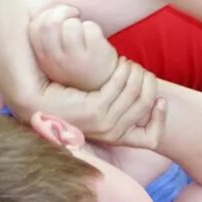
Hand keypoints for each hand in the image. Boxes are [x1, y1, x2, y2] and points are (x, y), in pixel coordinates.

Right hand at [29, 4, 118, 91]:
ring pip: (71, 24)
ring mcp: (75, 59)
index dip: (48, 15)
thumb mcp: (55, 57)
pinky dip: (95, 29)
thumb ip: (48, 38)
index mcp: (43, 59)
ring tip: (86, 33)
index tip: (61, 19)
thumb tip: (49, 10)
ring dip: (80, 23)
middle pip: (50, 22)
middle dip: (63, 12)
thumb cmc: (78, 66)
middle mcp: (56, 61)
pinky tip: (97, 41)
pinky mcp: (94, 56)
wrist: (103, 88)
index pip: (35, 26)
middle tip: (75, 16)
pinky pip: (90, 28)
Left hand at [38, 58, 162, 148]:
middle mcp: (111, 135)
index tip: (161, 100)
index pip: (151, 139)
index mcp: (115, 138)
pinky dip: (123, 72)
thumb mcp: (101, 104)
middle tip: (141, 70)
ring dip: (136, 74)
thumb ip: (121, 106)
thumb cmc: (72, 97)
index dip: (161, 119)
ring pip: (134, 94)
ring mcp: (102, 124)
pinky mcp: (94, 112)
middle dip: (148, 84)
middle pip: (145, 106)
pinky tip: (120, 63)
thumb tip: (149, 100)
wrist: (39, 97)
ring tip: (129, 64)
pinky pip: (119, 88)